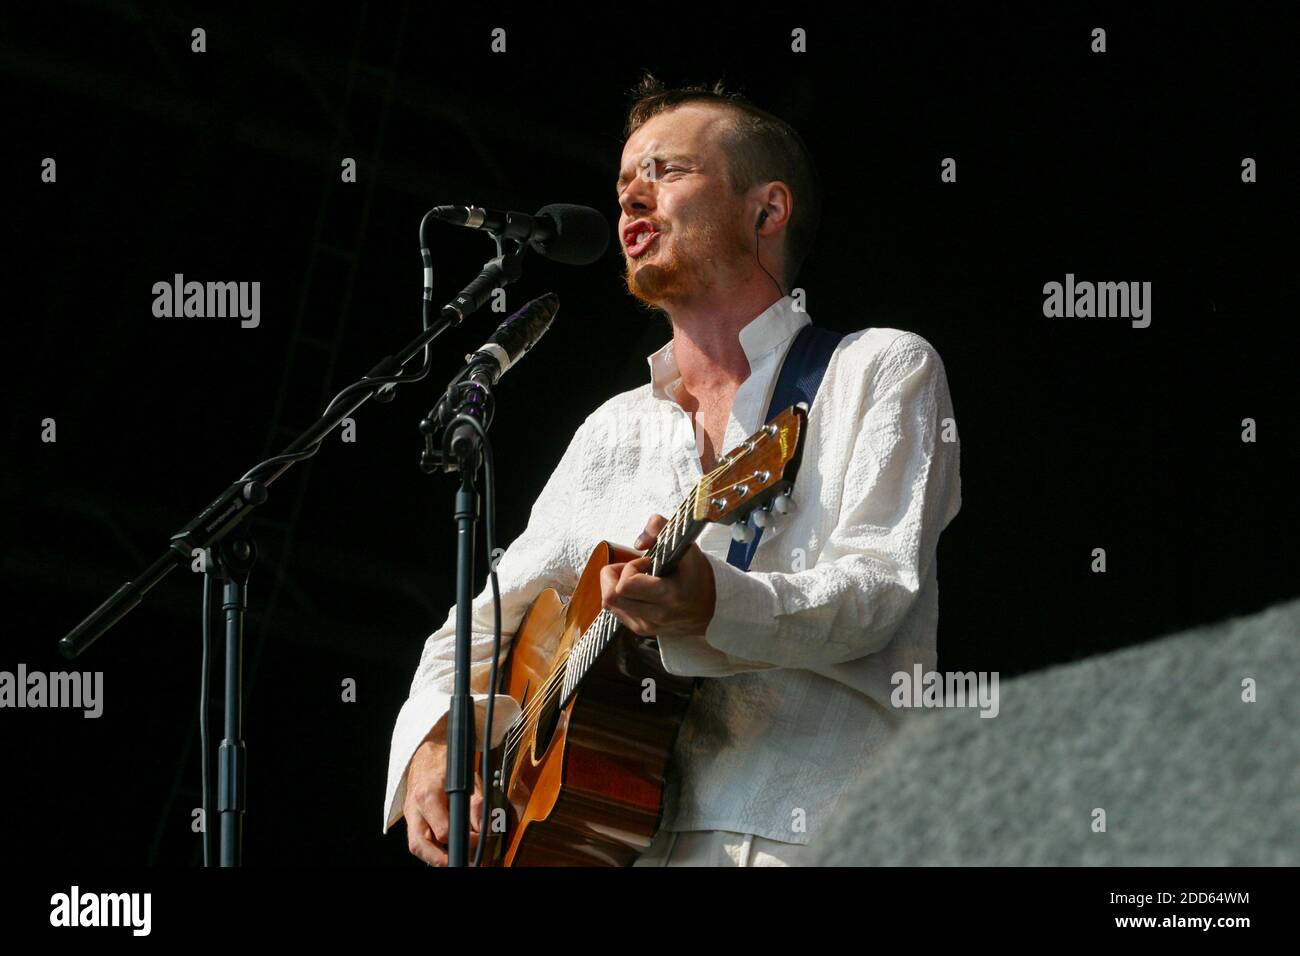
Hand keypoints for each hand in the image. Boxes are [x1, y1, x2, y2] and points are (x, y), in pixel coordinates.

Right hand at [402, 723, 484, 865]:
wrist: (429, 750)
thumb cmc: (449, 763)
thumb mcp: (469, 780)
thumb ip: (477, 804)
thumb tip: (483, 827)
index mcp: (428, 795)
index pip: (443, 831)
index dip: (464, 840)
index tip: (477, 841)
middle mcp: (414, 806)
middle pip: (420, 845)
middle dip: (440, 859)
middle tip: (461, 861)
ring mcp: (409, 812)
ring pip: (415, 845)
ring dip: (433, 857)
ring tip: (453, 859)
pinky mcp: (410, 816)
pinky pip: (417, 839)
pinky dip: (430, 848)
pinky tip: (445, 849)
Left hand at [600, 513, 716, 638]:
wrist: (712, 607)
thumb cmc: (698, 576)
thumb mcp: (687, 547)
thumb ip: (662, 528)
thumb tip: (640, 541)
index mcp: (670, 596)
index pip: (626, 586)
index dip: (630, 567)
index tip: (647, 562)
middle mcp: (657, 615)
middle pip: (610, 598)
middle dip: (613, 576)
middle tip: (631, 568)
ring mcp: (648, 626)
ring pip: (610, 605)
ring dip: (616, 586)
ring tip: (635, 578)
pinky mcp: (643, 630)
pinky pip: (616, 612)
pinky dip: (620, 597)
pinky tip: (637, 590)